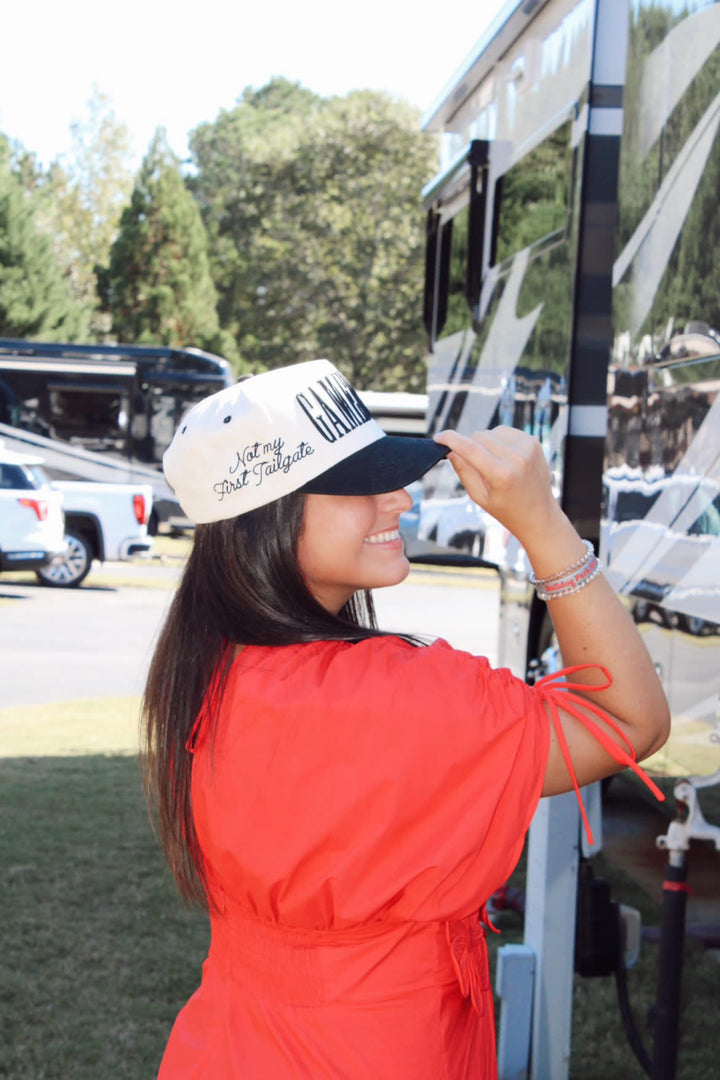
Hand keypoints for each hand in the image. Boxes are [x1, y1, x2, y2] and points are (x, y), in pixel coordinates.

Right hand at [433, 427, 563, 550]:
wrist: (539, 515)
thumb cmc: (507, 510)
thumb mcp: (479, 497)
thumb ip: (464, 471)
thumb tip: (451, 450)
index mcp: (501, 475)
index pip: (469, 448)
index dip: (450, 439)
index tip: (438, 437)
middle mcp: (516, 458)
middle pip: (479, 436)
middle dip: (470, 446)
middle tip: (475, 465)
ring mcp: (528, 448)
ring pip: (491, 431)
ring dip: (485, 443)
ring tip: (492, 463)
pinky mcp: (534, 442)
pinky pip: (506, 431)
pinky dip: (499, 440)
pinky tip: (503, 457)